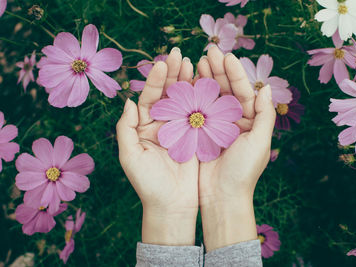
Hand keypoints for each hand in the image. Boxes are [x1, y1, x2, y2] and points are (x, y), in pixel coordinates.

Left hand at [116, 48, 197, 245]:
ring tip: (193, 62)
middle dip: (172, 74)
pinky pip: (199, 114)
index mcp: (144, 127)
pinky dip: (202, 99)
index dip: (155, 80)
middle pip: (167, 95)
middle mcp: (162, 125)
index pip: (148, 98)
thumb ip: (125, 128)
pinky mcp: (196, 137)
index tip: (162, 63)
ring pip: (183, 101)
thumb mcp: (130, 156)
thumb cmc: (148, 184)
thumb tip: (127, 100)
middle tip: (179, 54)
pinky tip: (205, 83)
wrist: (172, 205)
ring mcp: (180, 130)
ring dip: (187, 81)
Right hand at [197, 46, 275, 250]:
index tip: (225, 57)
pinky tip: (187, 83)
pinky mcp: (201, 134)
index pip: (244, 92)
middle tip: (207, 53)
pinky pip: (197, 111)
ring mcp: (216, 127)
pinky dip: (193, 97)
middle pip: (227, 91)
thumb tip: (266, 88)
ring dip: (205, 80)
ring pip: (211, 98)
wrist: (221, 197)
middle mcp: (234, 121)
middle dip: (218, 71)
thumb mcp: (259, 143)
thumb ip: (265, 115)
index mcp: (251, 122)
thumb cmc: (243, 171)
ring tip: (197, 63)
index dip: (235, 74)